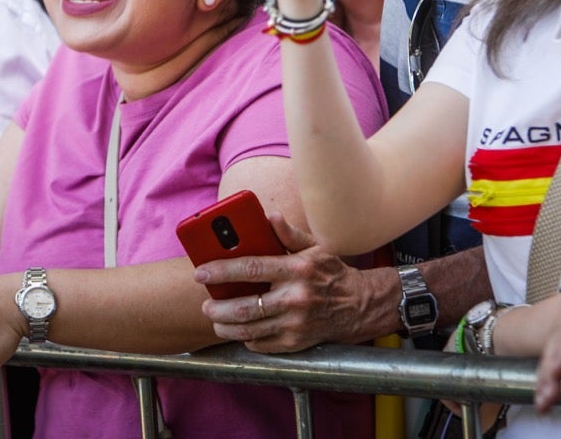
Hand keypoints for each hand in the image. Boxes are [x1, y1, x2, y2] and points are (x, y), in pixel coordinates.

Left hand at [197, 212, 388, 351]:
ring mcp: (296, 324)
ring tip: (215, 320)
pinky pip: (262, 344)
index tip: (201, 272)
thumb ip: (289, 235)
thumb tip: (269, 217)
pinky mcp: (296, 343)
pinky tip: (239, 330)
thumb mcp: (314, 248)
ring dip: (226, 327)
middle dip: (218, 308)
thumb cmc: (331, 273)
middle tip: (206, 304)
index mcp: (297, 269)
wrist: (359, 305)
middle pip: (246, 307)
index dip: (222, 270)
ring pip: (250, 330)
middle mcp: (295, 298)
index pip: (252, 269)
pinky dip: (246, 338)